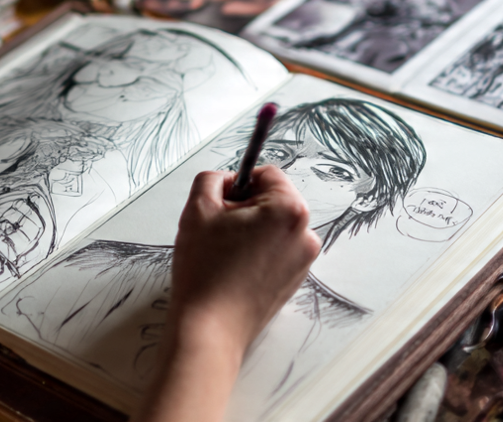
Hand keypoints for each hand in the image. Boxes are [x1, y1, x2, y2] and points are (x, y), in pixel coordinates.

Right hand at [132, 166, 319, 421]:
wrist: (210, 328)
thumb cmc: (205, 271)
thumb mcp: (197, 208)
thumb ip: (211, 179)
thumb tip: (224, 181)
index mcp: (289, 209)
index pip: (266, 173)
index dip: (237, 184)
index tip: (220, 205)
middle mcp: (305, 233)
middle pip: (273, 200)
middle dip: (245, 208)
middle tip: (219, 230)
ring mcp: (303, 259)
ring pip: (273, 226)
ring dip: (250, 230)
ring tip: (225, 253)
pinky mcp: (295, 280)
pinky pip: (276, 250)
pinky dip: (257, 251)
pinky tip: (235, 269)